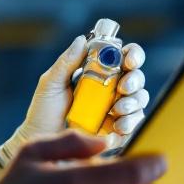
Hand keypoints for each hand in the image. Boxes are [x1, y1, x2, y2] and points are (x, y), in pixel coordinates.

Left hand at [7, 35, 149, 152]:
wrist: (42, 143)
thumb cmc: (43, 112)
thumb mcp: (51, 84)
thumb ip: (67, 62)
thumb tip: (82, 40)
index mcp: (97, 73)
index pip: (122, 57)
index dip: (131, 54)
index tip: (128, 60)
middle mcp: (110, 89)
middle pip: (136, 76)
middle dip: (135, 79)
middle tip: (123, 87)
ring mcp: (116, 110)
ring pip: (140, 98)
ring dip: (133, 101)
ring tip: (116, 110)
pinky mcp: (119, 131)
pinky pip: (135, 123)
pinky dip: (130, 122)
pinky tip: (117, 126)